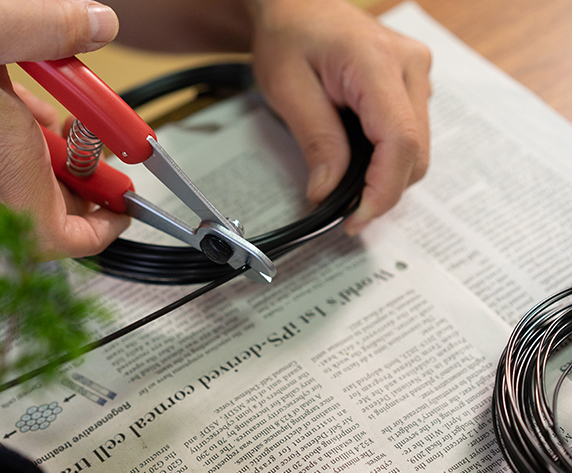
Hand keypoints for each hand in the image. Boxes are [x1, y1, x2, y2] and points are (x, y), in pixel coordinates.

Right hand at [0, 0, 129, 257]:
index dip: (102, 232)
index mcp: (6, 156)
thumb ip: (51, 25)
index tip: (125, 210)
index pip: (61, 236)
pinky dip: (39, 131)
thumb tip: (101, 24)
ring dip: (70, 152)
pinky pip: (14, 151)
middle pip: (59, 205)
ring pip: (39, 176)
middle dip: (96, 183)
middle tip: (118, 151)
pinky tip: (45, 97)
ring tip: (89, 114)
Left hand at [246, 0, 430, 233]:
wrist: (297, 5)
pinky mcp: (411, 84)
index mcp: (377, 63)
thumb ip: (315, 140)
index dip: (382, 190)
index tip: (356, 219)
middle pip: (415, 152)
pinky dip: (386, 158)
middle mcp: (410, 66)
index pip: (400, 141)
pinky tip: (357, 161)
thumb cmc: (289, 36)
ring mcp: (416, 73)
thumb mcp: (288, 90)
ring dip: (386, 176)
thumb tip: (327, 192)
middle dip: (383, 190)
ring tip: (346, 186)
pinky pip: (410, 134)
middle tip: (344, 213)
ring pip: (416, 148)